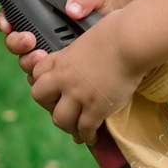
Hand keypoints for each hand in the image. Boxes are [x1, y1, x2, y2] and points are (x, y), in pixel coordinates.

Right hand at [0, 0, 123, 84]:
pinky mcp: (62, 75)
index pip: (13, 18)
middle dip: (17, 44)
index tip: (9, 24)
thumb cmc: (104, 8)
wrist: (121, 27)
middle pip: (16, 45)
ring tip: (42, 57)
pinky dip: (45, 82)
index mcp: (42, 16)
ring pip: (27, 65)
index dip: (5, 21)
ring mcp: (50, 58)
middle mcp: (41, 37)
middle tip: (30, 41)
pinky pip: (45, 84)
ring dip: (29, 62)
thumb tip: (72, 9)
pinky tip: (54, 78)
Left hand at [28, 7, 145, 145]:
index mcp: (61, 58)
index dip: (43, 82)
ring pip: (60, 120)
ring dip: (68, 126)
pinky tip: (92, 137)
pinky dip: (87, 136)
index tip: (53, 90)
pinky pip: (85, 129)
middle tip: (63, 109)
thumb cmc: (117, 30)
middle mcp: (64, 78)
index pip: (37, 74)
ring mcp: (79, 95)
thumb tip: (85, 31)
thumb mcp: (90, 33)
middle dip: (49, 104)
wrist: (131, 41)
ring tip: (77, 130)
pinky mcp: (96, 108)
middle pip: (39, 98)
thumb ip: (82, 43)